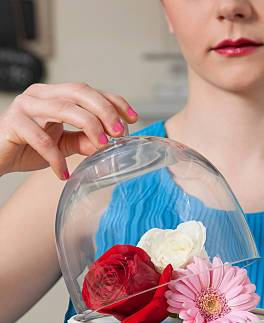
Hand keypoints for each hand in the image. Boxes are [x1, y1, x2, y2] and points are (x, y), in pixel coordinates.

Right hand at [0, 82, 138, 179]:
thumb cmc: (26, 147)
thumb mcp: (62, 144)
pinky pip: (42, 139)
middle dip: (105, 111)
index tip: (132, 118)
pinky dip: (56, 158)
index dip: (113, 102)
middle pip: (80, 92)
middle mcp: (42, 94)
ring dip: (89, 128)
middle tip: (120, 133)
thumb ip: (83, 140)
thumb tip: (107, 144)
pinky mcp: (15, 123)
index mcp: (55, 94)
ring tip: (102, 148)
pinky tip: (64, 174)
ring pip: (64, 108)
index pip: (90, 91)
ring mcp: (27, 105)